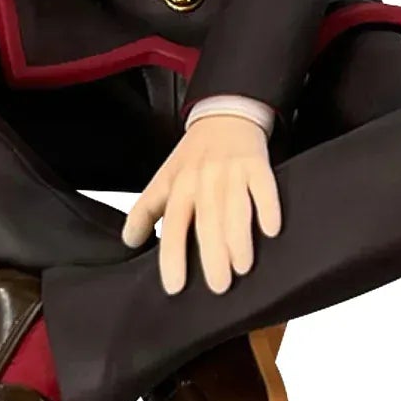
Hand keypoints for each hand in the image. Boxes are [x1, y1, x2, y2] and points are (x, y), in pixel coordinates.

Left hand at [122, 114, 282, 294]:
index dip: (172, 256)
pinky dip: (268, 207)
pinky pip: (264, 187)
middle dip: (212, 255)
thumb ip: (146, 210)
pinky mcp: (257, 164)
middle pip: (207, 220)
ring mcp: (231, 171)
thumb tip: (130, 242)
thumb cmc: (194, 154)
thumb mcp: (165, 177)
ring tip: (242, 267)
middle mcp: (204, 179)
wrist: (224, 113)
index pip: (173, 224)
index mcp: (180, 185)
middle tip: (218, 286)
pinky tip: (271, 230)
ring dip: (239, 238)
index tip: (174, 286)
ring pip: (235, 207)